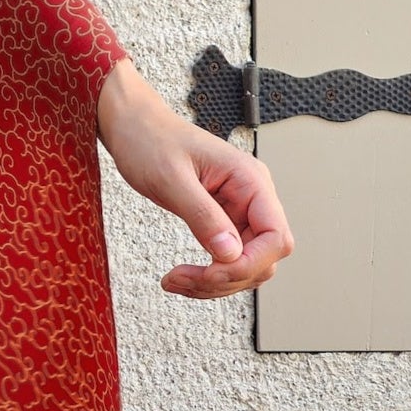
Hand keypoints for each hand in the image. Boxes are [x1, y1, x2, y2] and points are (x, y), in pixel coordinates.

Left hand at [96, 59, 292, 297]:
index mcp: (249, 180)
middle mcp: (252, 196)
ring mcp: (240, 209)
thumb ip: (202, 216)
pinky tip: (182, 275)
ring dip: (215, 282)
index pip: (276, 238)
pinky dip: (207, 274)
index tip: (209, 272)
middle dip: (226, 278)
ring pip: (246, 264)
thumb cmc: (151, 141)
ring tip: (174, 280)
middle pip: (264, 258)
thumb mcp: (171, 179)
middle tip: (181, 280)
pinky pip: (227, 258)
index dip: (248, 264)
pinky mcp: (223, 219)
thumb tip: (230, 254)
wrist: (134, 127)